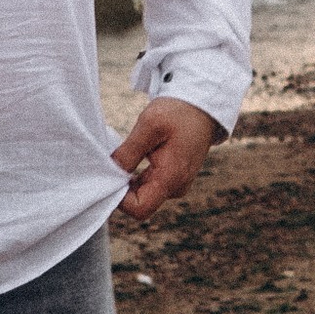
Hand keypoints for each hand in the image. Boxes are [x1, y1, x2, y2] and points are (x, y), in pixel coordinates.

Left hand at [110, 99, 220, 219]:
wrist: (203, 104)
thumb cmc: (178, 112)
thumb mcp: (149, 125)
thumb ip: (129, 152)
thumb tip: (111, 171)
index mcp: (172, 178)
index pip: (140, 208)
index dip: (121, 199)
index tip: (112, 175)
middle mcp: (177, 186)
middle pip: (141, 203)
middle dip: (123, 187)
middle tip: (116, 161)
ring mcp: (177, 183)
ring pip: (145, 193)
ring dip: (131, 180)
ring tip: (127, 155)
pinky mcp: (175, 177)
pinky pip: (152, 185)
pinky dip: (139, 175)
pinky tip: (136, 156)